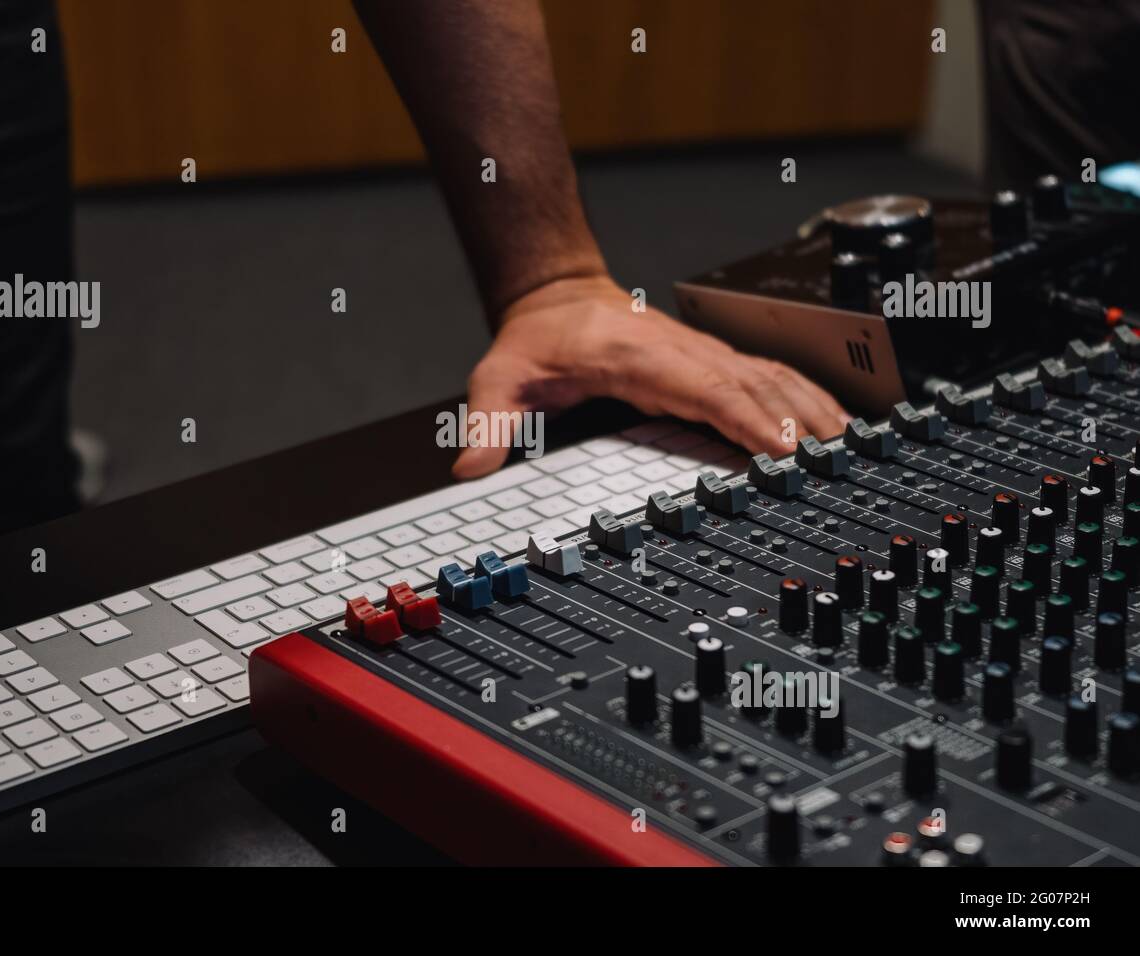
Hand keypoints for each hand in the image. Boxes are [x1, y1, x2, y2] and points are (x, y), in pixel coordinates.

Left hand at [452, 275, 851, 478]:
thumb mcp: (500, 378)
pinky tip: (828, 421)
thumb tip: (469, 470)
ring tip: (850, 447)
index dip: (747, 419)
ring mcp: (702, 354)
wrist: (556, 295)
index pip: (706, 390)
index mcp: (640, 358)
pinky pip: (768, 376)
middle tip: (837, 463)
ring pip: (771, 378)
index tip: (782, 450)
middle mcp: (682, 352)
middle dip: (798, 423)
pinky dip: (803, 397)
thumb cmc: (537, 340)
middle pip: (754, 386)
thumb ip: (487, 423)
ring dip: (811, 410)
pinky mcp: (710, 360)